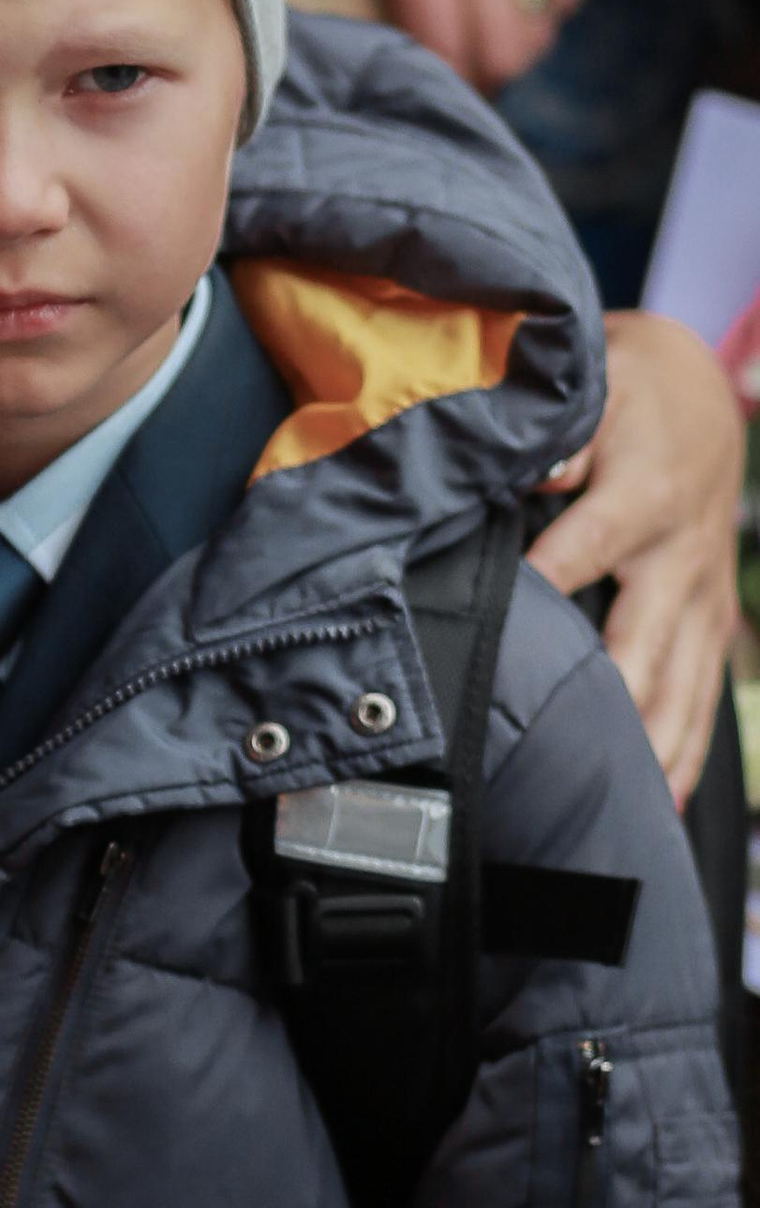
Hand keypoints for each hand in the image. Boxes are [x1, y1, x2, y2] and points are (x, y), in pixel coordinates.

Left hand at [528, 310, 744, 800]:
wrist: (701, 390)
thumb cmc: (629, 393)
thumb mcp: (596, 390)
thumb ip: (559, 437)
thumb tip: (531, 472)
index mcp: (642, 499)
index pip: (579, 556)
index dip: (538, 596)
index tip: (497, 648)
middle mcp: (679, 558)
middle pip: (641, 649)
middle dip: (607, 711)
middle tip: (567, 775)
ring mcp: (701, 597)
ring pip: (681, 688)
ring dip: (652, 752)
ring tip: (621, 817)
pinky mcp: (711, 621)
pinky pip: (705, 696)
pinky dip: (687, 751)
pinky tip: (663, 805)